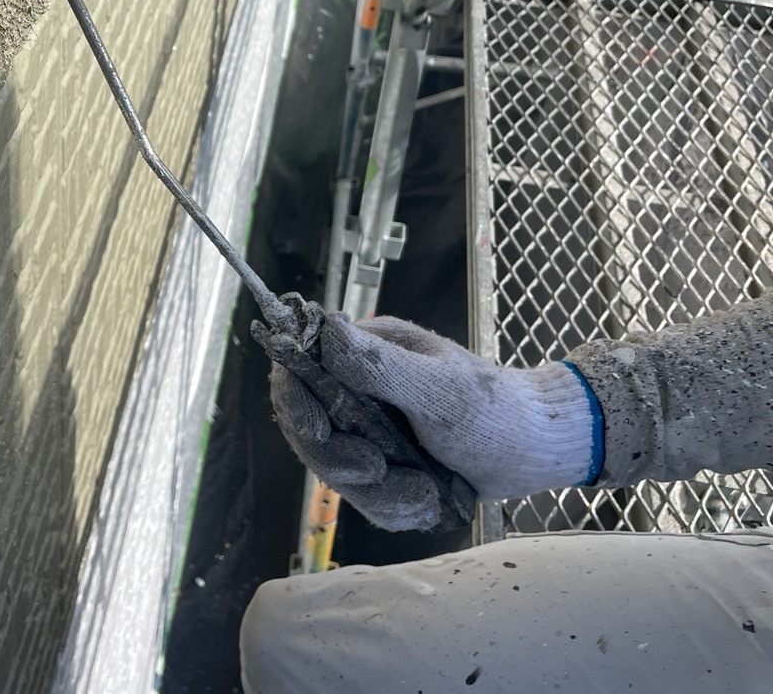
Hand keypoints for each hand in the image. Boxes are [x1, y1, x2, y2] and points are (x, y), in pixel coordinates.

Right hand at [269, 313, 598, 530]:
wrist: (538, 450)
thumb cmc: (495, 410)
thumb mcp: (438, 388)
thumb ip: (378, 365)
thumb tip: (324, 327)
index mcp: (365, 353)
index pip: (302, 371)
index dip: (295, 399)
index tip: (316, 428)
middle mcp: (358, 390)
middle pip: (311, 428)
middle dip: (340, 457)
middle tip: (376, 469)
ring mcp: (369, 430)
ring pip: (337, 469)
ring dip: (374, 491)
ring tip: (420, 491)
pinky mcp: (384, 464)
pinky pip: (365, 497)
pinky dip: (393, 507)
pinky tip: (425, 501)